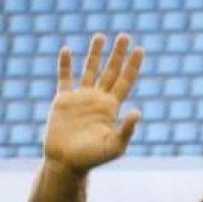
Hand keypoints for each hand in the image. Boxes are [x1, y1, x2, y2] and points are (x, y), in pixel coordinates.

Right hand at [43, 33, 142, 173]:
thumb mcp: (114, 146)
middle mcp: (97, 100)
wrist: (66, 163)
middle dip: (118, 54)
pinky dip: (65, 65)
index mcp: (111, 108)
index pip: (125, 81)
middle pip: (111, 71)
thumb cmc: (92, 158)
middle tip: (125, 36)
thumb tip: (137, 112)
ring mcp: (80, 99)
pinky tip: (67, 50)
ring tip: (100, 36)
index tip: (139, 49)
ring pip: (89, 70)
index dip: (132, 65)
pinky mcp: (63, 101)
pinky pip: (64, 78)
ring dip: (95, 53)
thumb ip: (126, 129)